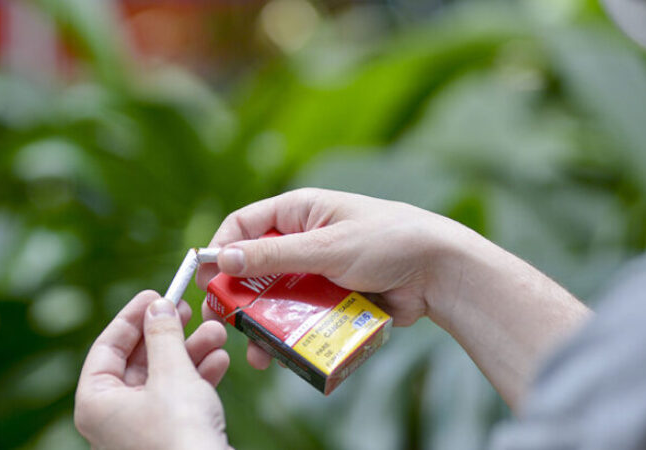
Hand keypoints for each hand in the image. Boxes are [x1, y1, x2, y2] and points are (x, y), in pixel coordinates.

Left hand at [74, 291, 230, 449]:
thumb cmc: (180, 436)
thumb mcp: (172, 373)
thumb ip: (163, 335)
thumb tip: (158, 307)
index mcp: (96, 402)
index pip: (107, 347)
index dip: (132, 317)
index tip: (155, 295)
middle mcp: (112, 417)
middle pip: (138, 361)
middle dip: (169, 334)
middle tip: (187, 308)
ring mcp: (139, 430)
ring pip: (163, 378)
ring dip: (191, 352)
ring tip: (217, 332)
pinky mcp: (167, 438)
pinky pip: (179, 399)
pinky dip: (198, 378)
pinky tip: (220, 360)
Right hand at [197, 188, 467, 368]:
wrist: (440, 273)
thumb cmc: (387, 241)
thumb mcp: (325, 246)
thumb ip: (274, 256)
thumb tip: (223, 259)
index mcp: (299, 212)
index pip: (243, 225)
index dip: (220, 250)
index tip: (205, 279)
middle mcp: (303, 240)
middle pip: (255, 268)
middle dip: (238, 295)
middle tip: (223, 320)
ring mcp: (317, 272)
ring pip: (276, 299)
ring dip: (263, 323)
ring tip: (256, 352)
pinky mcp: (331, 299)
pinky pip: (301, 317)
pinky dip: (291, 334)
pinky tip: (284, 354)